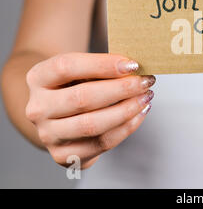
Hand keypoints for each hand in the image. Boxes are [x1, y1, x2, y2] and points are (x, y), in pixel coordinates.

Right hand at [25, 52, 154, 168]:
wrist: (58, 114)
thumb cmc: (75, 84)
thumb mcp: (81, 68)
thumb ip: (102, 66)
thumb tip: (135, 68)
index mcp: (38, 78)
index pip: (67, 67)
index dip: (102, 65)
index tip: (132, 64)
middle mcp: (38, 108)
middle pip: (82, 98)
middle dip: (121, 89)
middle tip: (145, 81)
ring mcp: (48, 135)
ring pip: (92, 125)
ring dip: (127, 110)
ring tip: (146, 97)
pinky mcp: (63, 155)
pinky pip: (102, 142)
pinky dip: (126, 127)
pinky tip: (139, 113)